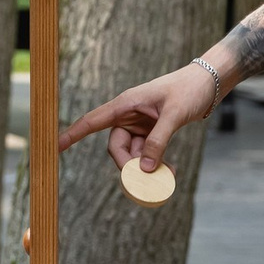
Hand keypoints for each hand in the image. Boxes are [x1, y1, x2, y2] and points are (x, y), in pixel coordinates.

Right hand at [59, 61, 218, 170]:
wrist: (208, 83)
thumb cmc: (189, 90)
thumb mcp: (174, 115)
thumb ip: (158, 141)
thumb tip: (144, 169)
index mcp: (126, 103)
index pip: (92, 121)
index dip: (73, 134)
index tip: (56, 147)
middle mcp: (128, 114)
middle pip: (116, 147)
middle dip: (128, 165)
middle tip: (144, 180)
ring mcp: (139, 124)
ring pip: (131, 153)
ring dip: (144, 167)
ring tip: (167, 175)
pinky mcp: (151, 131)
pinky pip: (145, 153)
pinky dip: (154, 163)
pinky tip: (169, 171)